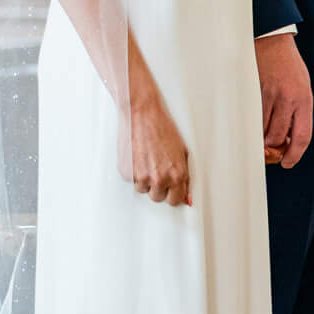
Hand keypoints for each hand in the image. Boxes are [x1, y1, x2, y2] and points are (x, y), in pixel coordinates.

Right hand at [126, 72, 191, 206]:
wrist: (143, 113)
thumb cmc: (163, 128)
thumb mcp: (182, 152)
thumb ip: (185, 177)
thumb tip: (186, 198)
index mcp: (177, 175)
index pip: (175, 201)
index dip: (172, 193)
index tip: (170, 187)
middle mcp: (159, 179)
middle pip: (158, 197)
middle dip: (158, 186)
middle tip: (157, 168)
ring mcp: (142, 177)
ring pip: (143, 189)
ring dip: (144, 179)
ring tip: (147, 159)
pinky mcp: (127, 172)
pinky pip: (131, 179)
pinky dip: (133, 171)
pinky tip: (137, 155)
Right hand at [256, 33, 312, 166]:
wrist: (272, 41)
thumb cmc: (288, 65)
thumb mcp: (302, 87)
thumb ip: (298, 111)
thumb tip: (288, 137)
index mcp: (304, 99)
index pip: (302, 136)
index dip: (294, 155)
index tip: (288, 162)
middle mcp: (288, 99)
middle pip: (278, 137)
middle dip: (273, 148)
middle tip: (270, 149)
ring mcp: (269, 96)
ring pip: (262, 130)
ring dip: (261, 137)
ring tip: (261, 133)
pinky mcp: (253, 92)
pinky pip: (251, 118)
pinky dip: (251, 126)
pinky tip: (252, 122)